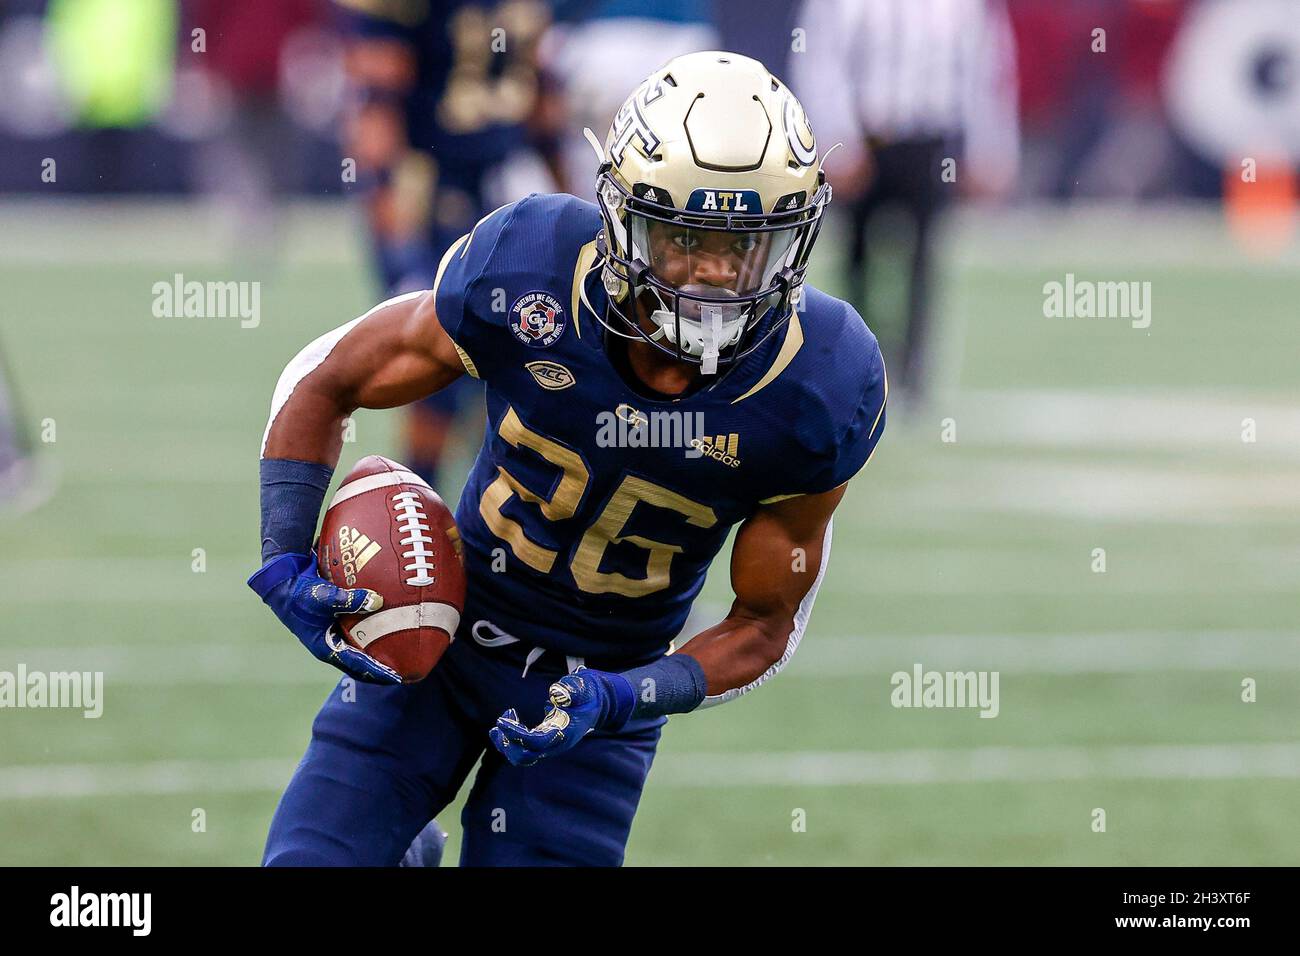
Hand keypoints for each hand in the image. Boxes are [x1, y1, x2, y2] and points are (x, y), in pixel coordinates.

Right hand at [247, 551, 400, 684]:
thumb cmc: (300, 592)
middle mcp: (331, 645)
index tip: (399, 677)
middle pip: (361, 664)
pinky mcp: (335, 622)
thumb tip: (378, 600)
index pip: (357, 666)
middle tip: (406, 671)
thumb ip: (349, 599)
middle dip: (382, 669)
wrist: (283, 581)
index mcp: (326, 648)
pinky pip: (359, 630)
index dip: (378, 672)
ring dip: (379, 652)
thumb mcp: (324, 596)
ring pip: (360, 649)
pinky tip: (391, 622)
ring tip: (402, 653)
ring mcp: (332, 635)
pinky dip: (374, 631)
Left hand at [489, 668, 629, 766]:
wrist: (597, 703)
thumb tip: (557, 693)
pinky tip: (502, 727)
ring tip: (498, 725)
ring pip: (522, 757)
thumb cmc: (589, 693)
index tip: (502, 720)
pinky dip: (509, 741)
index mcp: (565, 733)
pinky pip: (522, 749)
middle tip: (501, 721)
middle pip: (525, 756)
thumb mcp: (584, 686)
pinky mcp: (544, 742)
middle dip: (507, 742)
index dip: (516, 734)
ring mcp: (549, 745)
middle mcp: (556, 745)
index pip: (536, 742)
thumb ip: (573, 688)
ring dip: (505, 744)